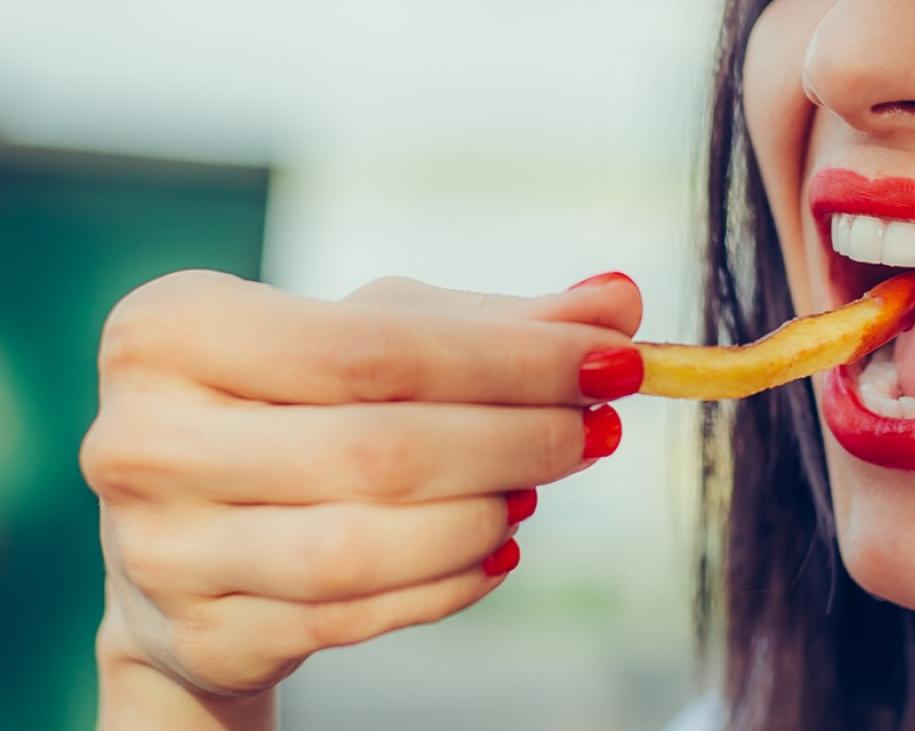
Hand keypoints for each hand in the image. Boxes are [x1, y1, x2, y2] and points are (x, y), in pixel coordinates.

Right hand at [81, 270, 641, 724]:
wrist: (191, 539)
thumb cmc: (293, 408)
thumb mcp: (376, 342)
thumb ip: (496, 323)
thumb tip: (618, 302)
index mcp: (174, 330)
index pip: (374, 346)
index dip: (513, 359)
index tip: (615, 359)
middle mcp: (146, 439)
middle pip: (379, 448)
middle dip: (518, 438)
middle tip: (597, 429)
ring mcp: (163, 550)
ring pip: (368, 546)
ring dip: (485, 514)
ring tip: (535, 488)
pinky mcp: (202, 634)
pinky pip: (357, 617)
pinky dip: (450, 582)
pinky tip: (495, 548)